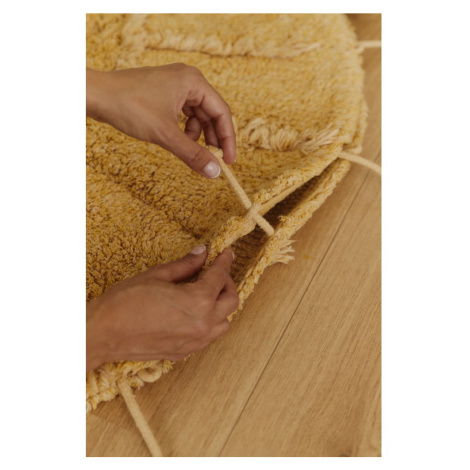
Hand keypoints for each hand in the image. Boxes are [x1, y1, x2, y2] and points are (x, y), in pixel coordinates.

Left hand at [86, 64, 235, 177]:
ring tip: (189, 151)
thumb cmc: (129, 106)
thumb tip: (215, 172)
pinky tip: (177, 140)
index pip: (222, 113)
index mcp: (194, 81)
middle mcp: (188, 79)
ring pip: (197, 115)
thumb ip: (193, 154)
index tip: (229, 161)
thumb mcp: (165, 134)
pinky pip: (183, 114)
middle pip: (212, 114)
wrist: (95, 95)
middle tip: (213, 161)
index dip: (227, 139)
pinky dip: (184, 129)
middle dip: (212, 139)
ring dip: (197, 136)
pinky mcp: (164, 92)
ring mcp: (175, 85)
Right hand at [86, 246, 238, 370]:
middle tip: (216, 273)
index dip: (224, 262)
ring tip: (208, 294)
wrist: (103, 334)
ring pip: (224, 323)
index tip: (227, 254)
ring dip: (221, 307)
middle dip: (227, 283)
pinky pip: (208, 338)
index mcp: (198, 302)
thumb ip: (185, 265)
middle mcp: (202, 324)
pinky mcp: (183, 352)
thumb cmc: (126, 301)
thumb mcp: (157, 275)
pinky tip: (196, 314)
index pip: (220, 277)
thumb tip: (201, 253)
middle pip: (231, 302)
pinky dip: (209, 323)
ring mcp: (194, 342)